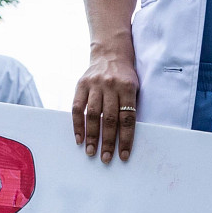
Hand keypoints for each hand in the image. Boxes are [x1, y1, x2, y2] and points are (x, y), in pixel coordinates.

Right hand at [72, 46, 139, 162]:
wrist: (110, 53)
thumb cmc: (125, 76)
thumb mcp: (134, 87)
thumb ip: (129, 107)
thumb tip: (125, 137)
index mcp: (127, 88)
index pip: (127, 118)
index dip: (126, 138)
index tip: (124, 155)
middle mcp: (110, 86)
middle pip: (109, 119)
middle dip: (108, 141)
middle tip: (106, 158)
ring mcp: (94, 85)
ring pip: (92, 115)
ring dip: (91, 136)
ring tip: (91, 151)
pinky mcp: (81, 85)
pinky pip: (77, 108)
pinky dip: (77, 125)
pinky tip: (79, 138)